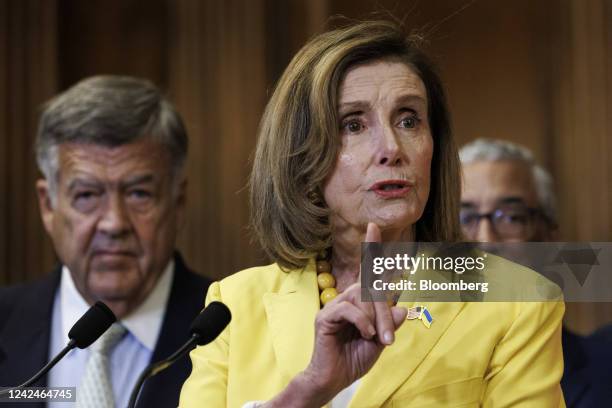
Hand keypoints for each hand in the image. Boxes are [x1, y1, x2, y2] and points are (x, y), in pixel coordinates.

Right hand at [284, 223, 407, 405]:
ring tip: (374, 339)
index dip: (371, 248)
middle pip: (371, 289)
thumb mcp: (379, 341)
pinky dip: (362, 322)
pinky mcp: (325, 316)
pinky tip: (365, 335)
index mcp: (359, 301)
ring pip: (362, 299)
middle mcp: (346, 298)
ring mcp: (334, 305)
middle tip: (387, 339)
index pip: (367, 271)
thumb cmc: (354, 359)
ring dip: (374, 320)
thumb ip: (389, 324)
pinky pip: (350, 310)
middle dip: (383, 313)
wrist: (333, 379)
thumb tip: (402, 307)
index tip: (373, 226)